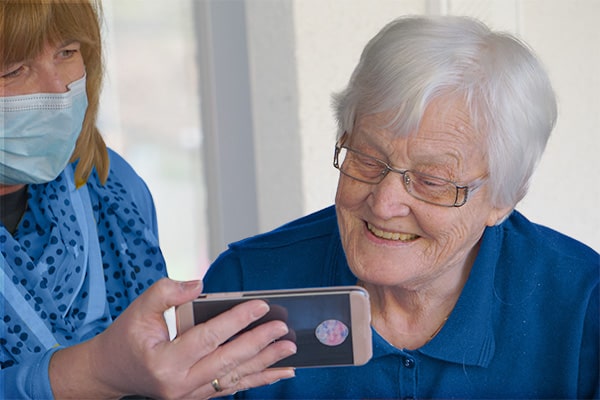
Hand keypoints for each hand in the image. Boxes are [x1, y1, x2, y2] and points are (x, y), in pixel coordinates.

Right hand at [49, 278, 295, 398]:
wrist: (111, 372)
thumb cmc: (126, 337)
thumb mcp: (139, 308)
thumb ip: (167, 292)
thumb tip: (200, 284)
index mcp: (164, 361)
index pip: (208, 337)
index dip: (236, 320)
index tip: (261, 305)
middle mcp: (179, 384)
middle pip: (228, 361)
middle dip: (259, 344)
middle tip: (283, 329)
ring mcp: (189, 395)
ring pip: (234, 378)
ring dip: (265, 364)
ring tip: (289, 350)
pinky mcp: (197, 396)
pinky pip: (231, 387)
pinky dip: (257, 379)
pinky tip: (279, 372)